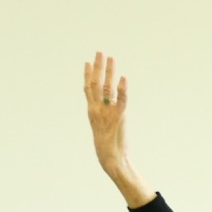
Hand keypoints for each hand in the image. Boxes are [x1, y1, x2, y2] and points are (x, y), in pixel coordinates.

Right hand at [83, 52, 152, 205]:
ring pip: (107, 87)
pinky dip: (122, 89)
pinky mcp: (119, 117)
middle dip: (98, 67)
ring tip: (111, 58)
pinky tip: (124, 78)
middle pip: (96, 83)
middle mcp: (97, 109)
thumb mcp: (101, 129)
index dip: (88, 75)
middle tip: (100, 52)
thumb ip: (103, 117)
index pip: (88, 89)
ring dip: (110, 72)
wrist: (110, 159)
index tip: (88, 62)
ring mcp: (107, 112)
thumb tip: (106, 110)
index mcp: (92, 111)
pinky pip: (121, 100)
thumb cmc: (107, 147)